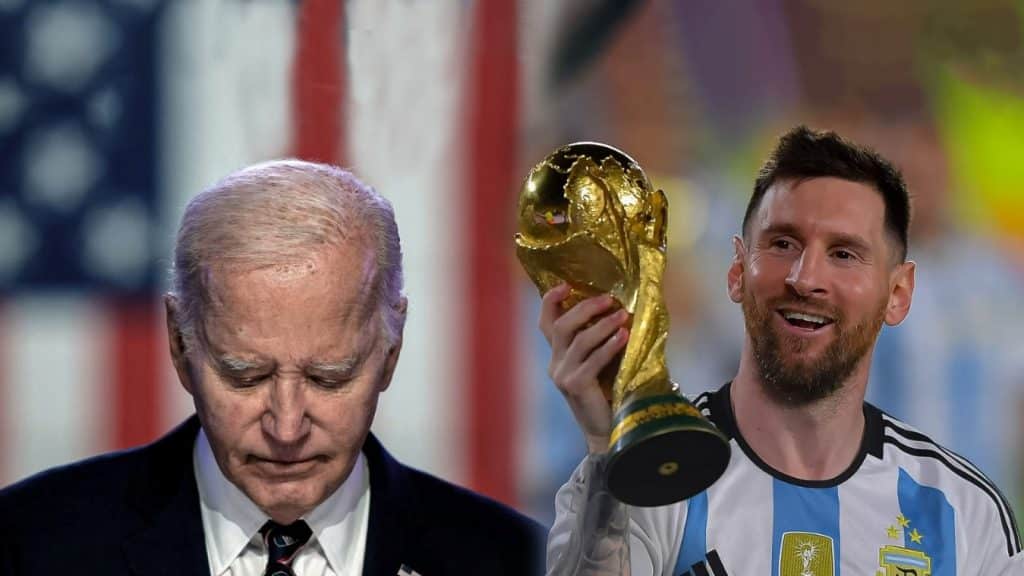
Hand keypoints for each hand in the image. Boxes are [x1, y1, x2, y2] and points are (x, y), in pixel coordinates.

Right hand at [540, 284, 629, 453]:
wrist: (610, 431)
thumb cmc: (610, 394)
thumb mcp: (600, 363)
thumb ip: (600, 341)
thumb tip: (620, 310)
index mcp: (558, 356)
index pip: (546, 323)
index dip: (551, 301)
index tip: (566, 284)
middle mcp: (555, 364)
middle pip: (562, 326)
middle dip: (585, 308)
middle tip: (608, 298)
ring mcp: (563, 376)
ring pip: (578, 341)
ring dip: (602, 325)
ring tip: (623, 315)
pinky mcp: (575, 387)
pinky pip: (592, 360)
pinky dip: (609, 346)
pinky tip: (623, 336)